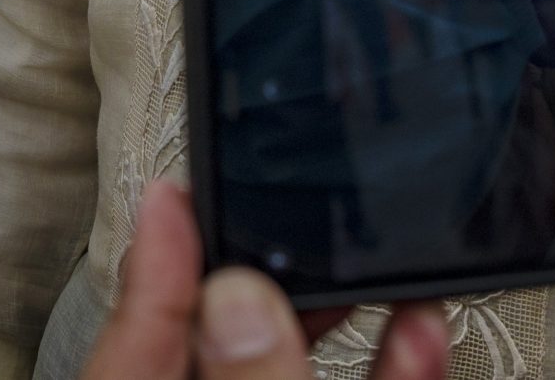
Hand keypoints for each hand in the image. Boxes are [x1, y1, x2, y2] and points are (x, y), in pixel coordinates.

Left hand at [80, 182, 446, 379]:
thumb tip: (242, 301)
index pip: (134, 346)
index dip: (156, 265)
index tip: (171, 193)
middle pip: (216, 341)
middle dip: (264, 274)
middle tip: (292, 209)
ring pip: (297, 370)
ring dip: (343, 317)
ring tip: (382, 266)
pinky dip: (391, 372)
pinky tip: (421, 329)